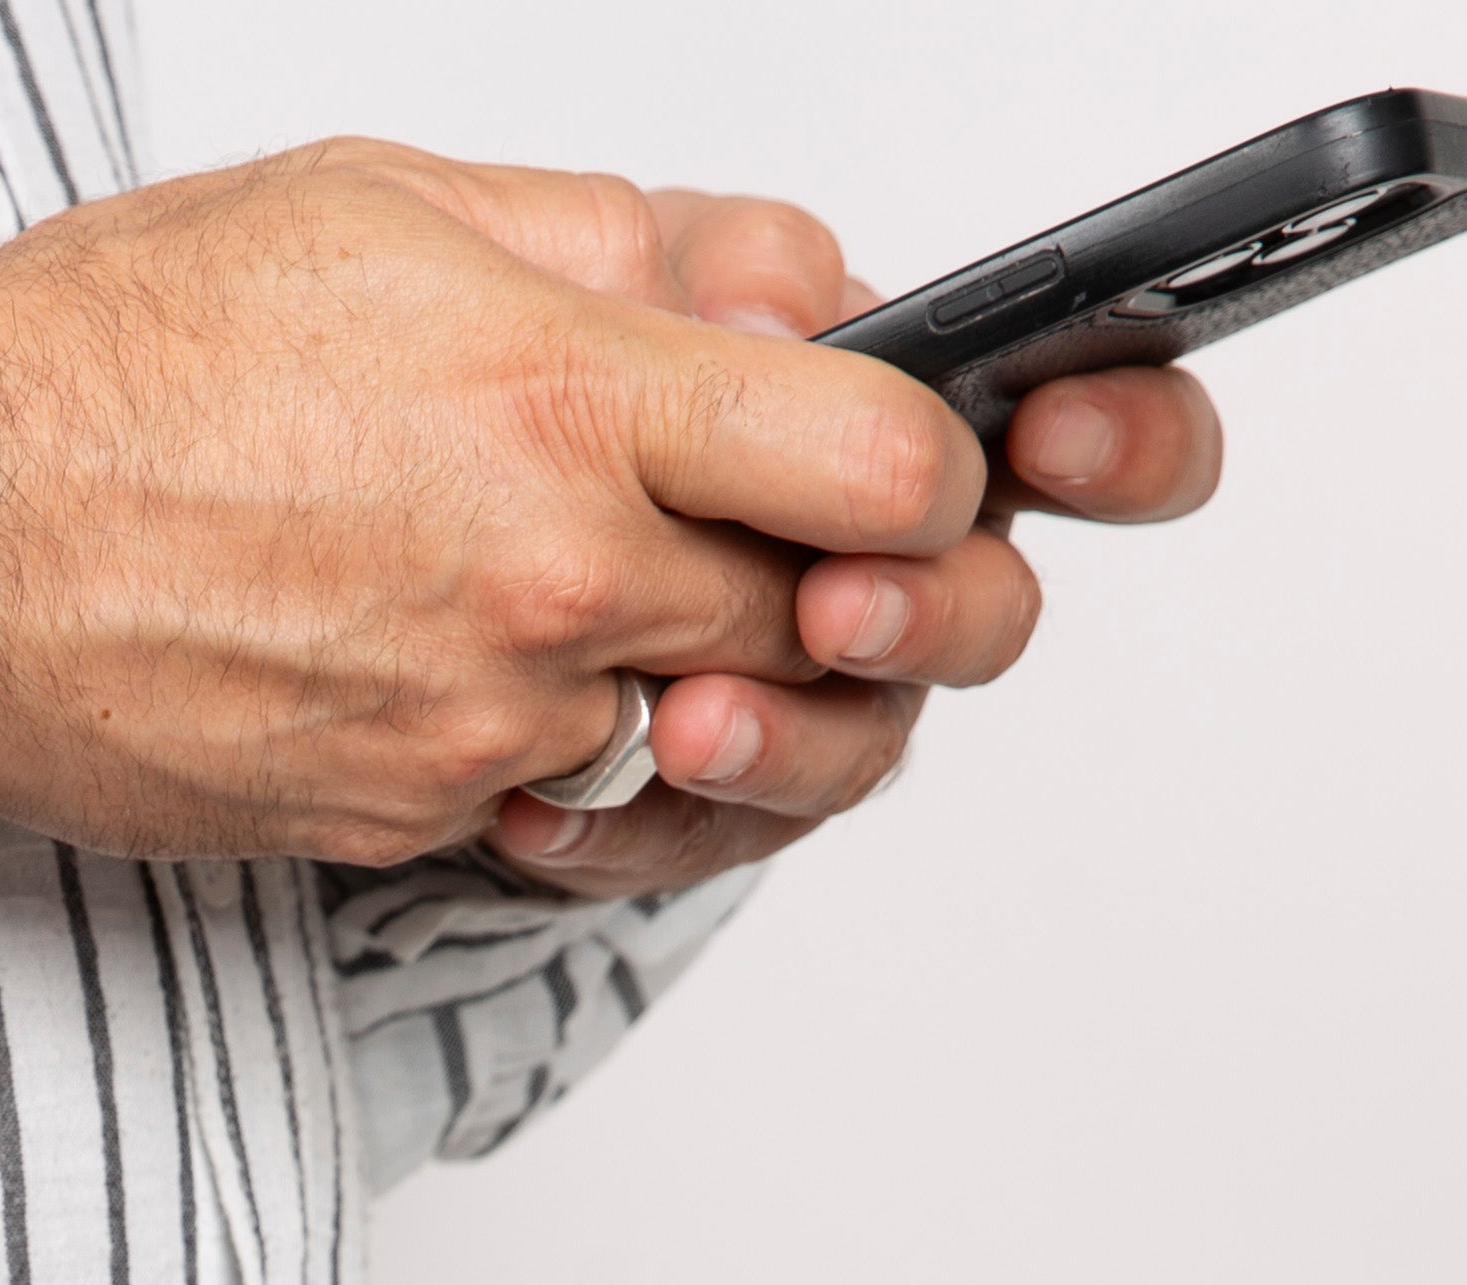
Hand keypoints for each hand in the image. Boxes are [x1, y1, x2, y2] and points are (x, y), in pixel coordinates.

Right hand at [0, 141, 990, 865]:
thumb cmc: (116, 361)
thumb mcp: (391, 206)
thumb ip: (619, 245)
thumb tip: (772, 283)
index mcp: (574, 403)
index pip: (890, 470)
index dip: (928, 473)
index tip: (886, 463)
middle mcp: (557, 585)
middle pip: (820, 625)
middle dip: (814, 582)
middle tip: (760, 533)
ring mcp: (491, 724)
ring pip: (697, 729)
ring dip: (681, 671)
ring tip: (578, 586)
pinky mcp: (416, 819)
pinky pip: (558, 799)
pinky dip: (547, 740)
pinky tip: (462, 657)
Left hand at [479, 192, 1227, 898]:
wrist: (345, 525)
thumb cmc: (485, 378)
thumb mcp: (574, 268)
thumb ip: (701, 262)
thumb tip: (783, 316)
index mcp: (889, 408)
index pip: (1080, 410)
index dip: (1121, 433)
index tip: (1053, 437)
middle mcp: (874, 556)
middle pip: (990, 608)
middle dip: (933, 611)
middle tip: (838, 605)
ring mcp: (801, 687)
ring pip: (860, 745)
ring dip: (787, 741)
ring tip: (687, 724)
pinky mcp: (703, 795)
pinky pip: (707, 840)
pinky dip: (629, 827)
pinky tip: (544, 806)